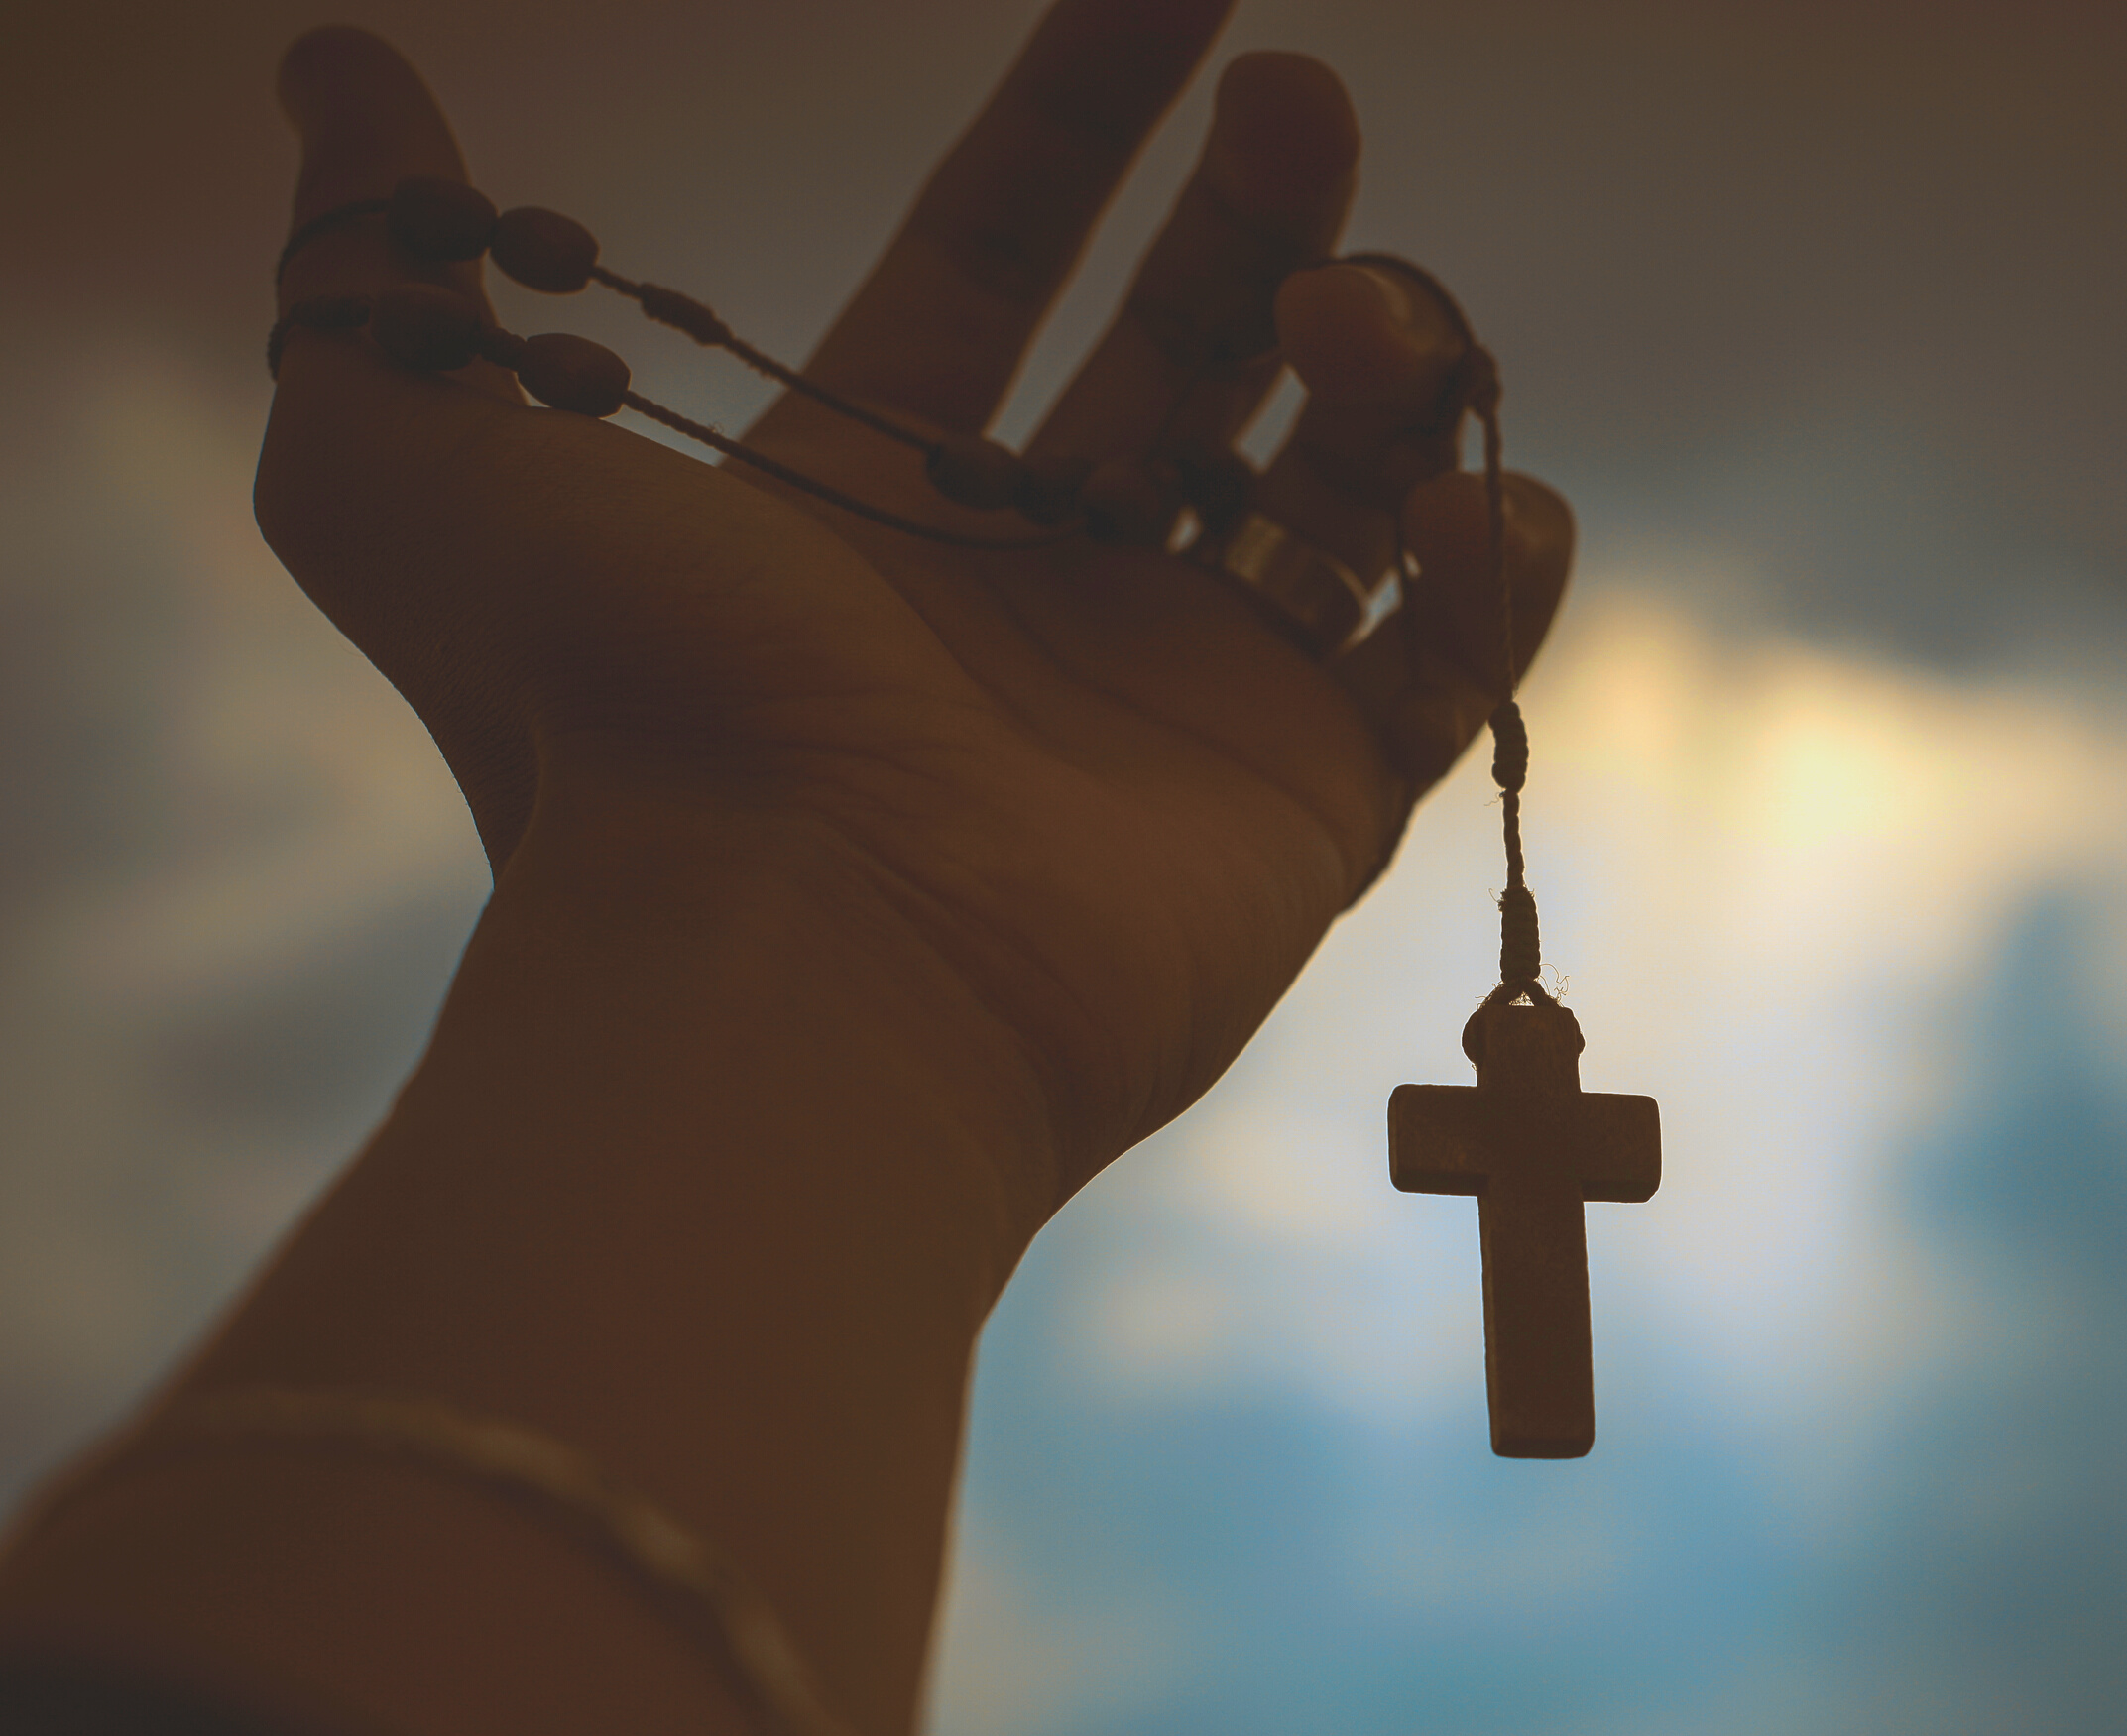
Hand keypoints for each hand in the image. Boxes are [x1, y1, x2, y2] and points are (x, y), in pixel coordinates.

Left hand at [255, 5, 1573, 1203]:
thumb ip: (377, 257)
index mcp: (873, 502)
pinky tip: (1475, 498)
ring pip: (1336, 486)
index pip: (1003, 255)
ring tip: (1362, 327)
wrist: (793, 956)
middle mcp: (1038, 590)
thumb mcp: (406, 462)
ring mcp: (1184, 702)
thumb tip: (335, 75)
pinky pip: (1445, 670)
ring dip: (1382, 368)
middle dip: (1261, 213)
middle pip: (1194, 347)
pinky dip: (1490, 574)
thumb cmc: (613, 723)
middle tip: (1300, 105)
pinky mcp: (1307, 812)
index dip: (1084, 115)